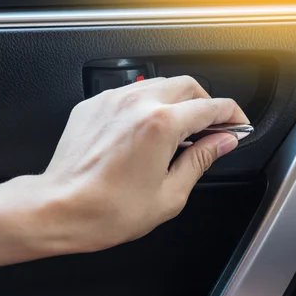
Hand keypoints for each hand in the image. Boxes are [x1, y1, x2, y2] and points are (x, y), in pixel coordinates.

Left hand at [35, 76, 248, 253]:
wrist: (57, 209)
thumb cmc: (107, 210)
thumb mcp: (169, 195)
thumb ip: (201, 160)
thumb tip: (222, 142)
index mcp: (161, 124)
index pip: (211, 106)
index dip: (232, 115)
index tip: (237, 125)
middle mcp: (138, 103)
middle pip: (188, 85)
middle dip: (207, 102)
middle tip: (212, 128)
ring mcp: (113, 100)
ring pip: (159, 84)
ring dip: (178, 101)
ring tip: (180, 130)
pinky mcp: (94, 105)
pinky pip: (131, 93)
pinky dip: (148, 104)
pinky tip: (147, 129)